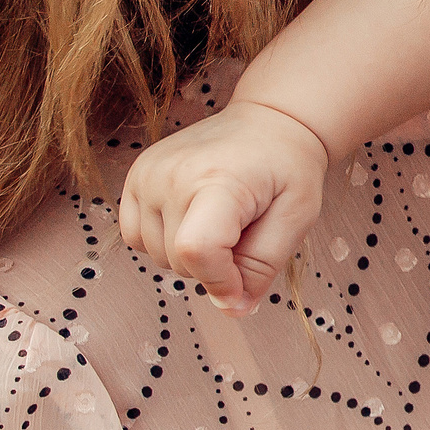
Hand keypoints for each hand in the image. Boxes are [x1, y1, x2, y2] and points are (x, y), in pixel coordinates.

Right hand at [116, 100, 330, 314]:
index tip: (244, 283)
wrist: (269, 120)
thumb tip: (232, 309)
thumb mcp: (295, 219)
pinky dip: (164, 241)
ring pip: (156, 256)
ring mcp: (147, 173)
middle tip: (245, 229)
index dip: (221, 281)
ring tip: (222, 218)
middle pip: (179, 261)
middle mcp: (172, 174)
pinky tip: (193, 217)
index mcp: (218, 180)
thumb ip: (262, 267)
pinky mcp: (134, 176)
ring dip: (190, 255)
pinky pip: (135, 237)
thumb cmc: (289, 169)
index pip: (197, 251)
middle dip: (215, 266)